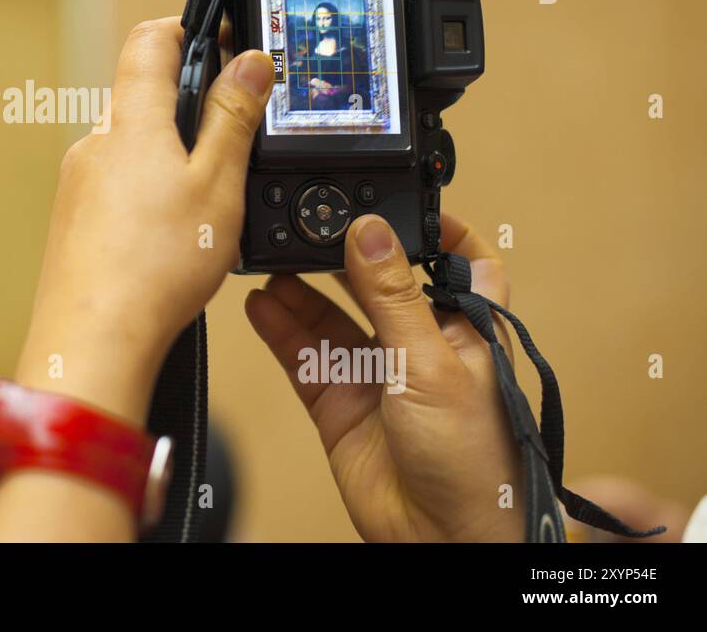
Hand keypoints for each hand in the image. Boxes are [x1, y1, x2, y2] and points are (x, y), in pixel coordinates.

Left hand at [16, 17, 273, 424]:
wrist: (94, 339)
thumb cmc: (155, 267)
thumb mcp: (219, 183)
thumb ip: (234, 117)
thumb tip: (249, 61)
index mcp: (133, 120)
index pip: (150, 38)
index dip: (188, 28)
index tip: (223, 41)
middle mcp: (96, 142)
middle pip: (142, 94)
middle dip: (187, 104)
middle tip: (231, 136)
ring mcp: (79, 182)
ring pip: (130, 145)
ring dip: (167, 154)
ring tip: (206, 199)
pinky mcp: (73, 220)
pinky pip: (114, 186)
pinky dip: (146, 193)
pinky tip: (170, 235)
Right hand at [245, 212, 525, 541]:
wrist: (443, 538)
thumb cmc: (476, 461)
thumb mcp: (432, 362)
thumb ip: (393, 296)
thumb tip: (370, 230)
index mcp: (464, 326)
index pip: (460, 261)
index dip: (437, 228)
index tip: (399, 201)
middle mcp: (418, 344)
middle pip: (377, 281)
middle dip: (345, 253)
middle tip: (311, 223)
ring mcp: (375, 372)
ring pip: (332, 315)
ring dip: (303, 287)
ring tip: (274, 257)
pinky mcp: (339, 403)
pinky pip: (303, 354)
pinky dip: (280, 327)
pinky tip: (262, 303)